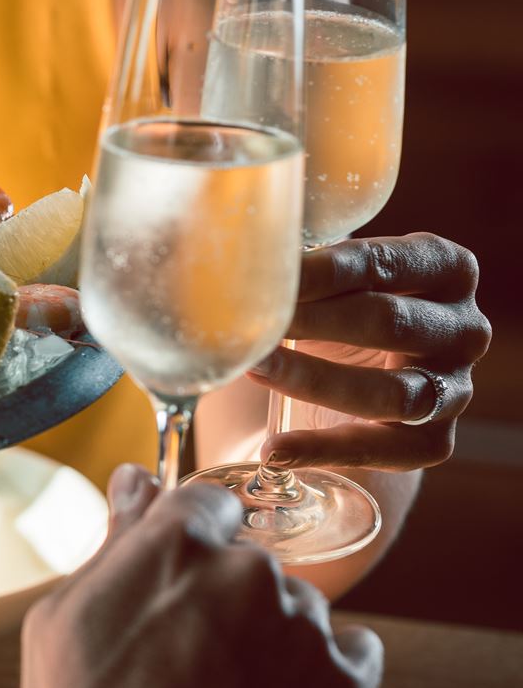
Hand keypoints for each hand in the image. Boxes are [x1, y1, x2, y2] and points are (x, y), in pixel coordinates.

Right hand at [20, 468, 382, 687]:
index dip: (186, 544)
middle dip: (222, 601)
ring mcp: (303, 626)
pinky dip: (320, 676)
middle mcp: (247, 569)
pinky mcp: (347, 684)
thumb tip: (134, 478)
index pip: (202, 502)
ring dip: (269, 641)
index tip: (172, 587)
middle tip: (181, 668)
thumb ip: (111, 543)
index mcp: (173, 544)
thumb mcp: (61, 625)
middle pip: (248, 561)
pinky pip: (352, 653)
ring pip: (296, 609)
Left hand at [249, 233, 489, 469]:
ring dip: (313, 379)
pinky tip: (274, 449)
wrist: (338, 387)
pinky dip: (323, 449)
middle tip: (250, 321)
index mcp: (445, 269)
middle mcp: (463, 329)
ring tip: (253, 368)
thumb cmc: (325, 314)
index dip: (320, 270)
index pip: (382, 263)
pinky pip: (382, 450)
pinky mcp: (433, 441)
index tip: (267, 273)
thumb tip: (223, 237)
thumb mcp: (320, 280)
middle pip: (388, 322)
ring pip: (390, 391)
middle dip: (311, 320)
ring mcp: (454, 389)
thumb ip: (291, 258)